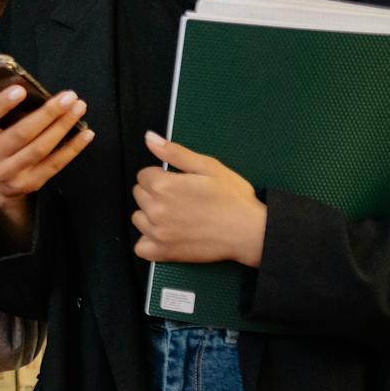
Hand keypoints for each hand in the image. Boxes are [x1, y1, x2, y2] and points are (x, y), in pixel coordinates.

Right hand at [0, 86, 93, 247]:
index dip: (1, 104)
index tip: (21, 89)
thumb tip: (39, 94)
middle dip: (48, 113)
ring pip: (40, 148)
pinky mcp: (29, 183)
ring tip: (78, 108)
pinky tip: (86, 133)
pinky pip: (55, 164)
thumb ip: (6, 111)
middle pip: (21, 134)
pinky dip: (73, 147)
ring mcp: (9, 173)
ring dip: (63, 126)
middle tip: (68, 96)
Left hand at [132, 133, 265, 266]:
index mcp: (163, 186)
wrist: (250, 232)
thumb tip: (150, 138)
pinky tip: (167, 235)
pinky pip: (141, 247)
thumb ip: (174, 152)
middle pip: (140, 195)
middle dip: (156, 193)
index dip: (161, 176)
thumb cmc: (233, 199)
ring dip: (151, 216)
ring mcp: (157, 233)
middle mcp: (155, 209)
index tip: (179, 182)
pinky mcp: (163, 252)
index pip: (144, 175)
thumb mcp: (208, 166)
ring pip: (139, 218)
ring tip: (178, 216)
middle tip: (183, 198)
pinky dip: (149, 242)